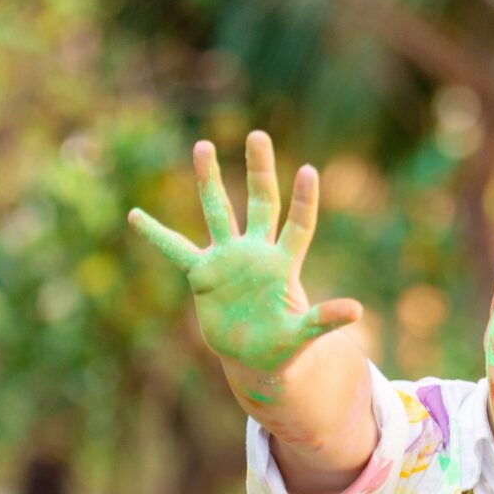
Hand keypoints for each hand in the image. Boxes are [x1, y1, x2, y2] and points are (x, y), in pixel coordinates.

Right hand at [128, 129, 361, 373]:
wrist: (255, 358)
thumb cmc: (284, 346)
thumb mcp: (303, 334)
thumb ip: (324, 320)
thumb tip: (357, 310)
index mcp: (283, 264)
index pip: (298, 226)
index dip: (303, 201)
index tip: (308, 170)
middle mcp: (256, 252)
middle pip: (260, 203)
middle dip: (259, 170)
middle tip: (258, 134)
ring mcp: (228, 259)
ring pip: (218, 212)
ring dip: (209, 180)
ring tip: (202, 146)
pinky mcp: (203, 274)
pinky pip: (175, 249)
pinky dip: (156, 235)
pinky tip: (135, 215)